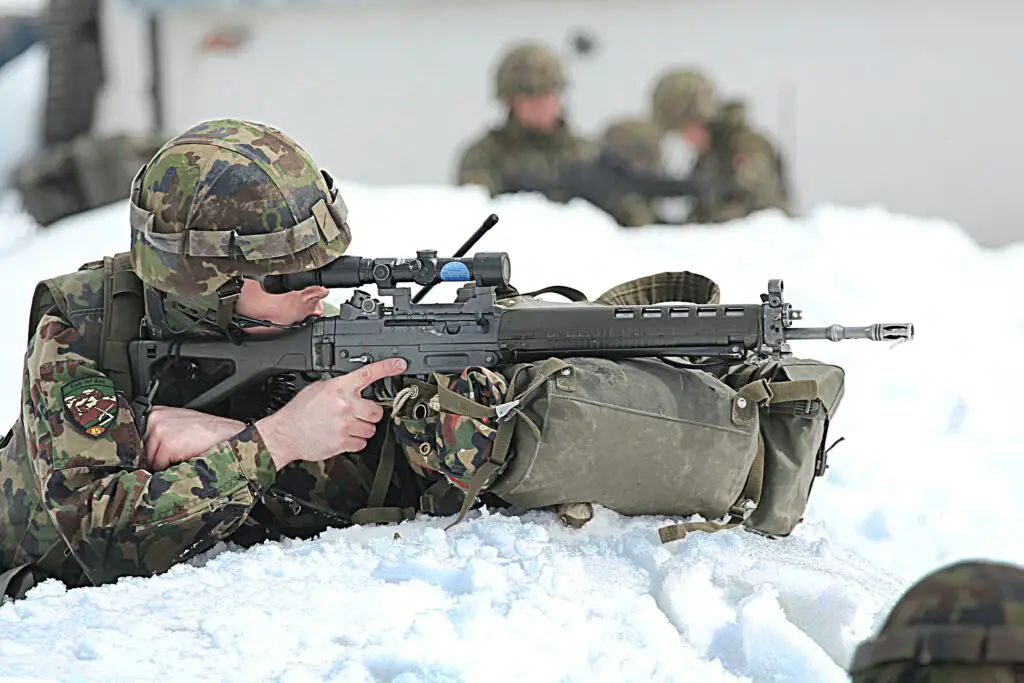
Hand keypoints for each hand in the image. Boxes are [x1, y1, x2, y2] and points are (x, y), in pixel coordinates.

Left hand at [144, 406, 246, 471]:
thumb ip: (160, 429)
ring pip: (150, 459)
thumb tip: (145, 449)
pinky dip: (171, 467)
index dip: (148, 448)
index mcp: (156, 412)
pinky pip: (160, 466)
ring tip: (182, 454)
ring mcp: (160, 431)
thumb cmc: (207, 430)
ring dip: (164, 463)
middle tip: (177, 453)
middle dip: (156, 456)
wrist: (226, 433)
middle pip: (143, 449)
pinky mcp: (167, 445)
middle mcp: (155, 419)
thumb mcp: (180, 422)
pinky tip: (185, 457)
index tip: (158, 452)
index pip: (139, 438)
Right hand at [255, 358, 407, 468]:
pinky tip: (342, 436)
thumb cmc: (300, 411)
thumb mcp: (318, 388)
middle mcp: (345, 405)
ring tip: (346, 426)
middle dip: (370, 414)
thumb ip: (339, 386)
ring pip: (371, 429)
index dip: (386, 368)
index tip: (399, 364)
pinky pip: (361, 443)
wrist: (286, 433)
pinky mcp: (343, 442)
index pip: (367, 373)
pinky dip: (355, 442)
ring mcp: (345, 425)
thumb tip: (353, 384)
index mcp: (339, 387)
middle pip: (377, 411)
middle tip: (358, 414)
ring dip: (362, 429)